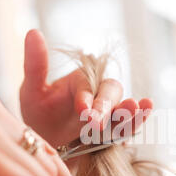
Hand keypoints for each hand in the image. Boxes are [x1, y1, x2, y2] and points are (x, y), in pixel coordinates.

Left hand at [20, 29, 152, 147]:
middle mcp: (98, 93)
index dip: (87, 98)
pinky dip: (136, 123)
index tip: (82, 111)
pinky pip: (127, 127)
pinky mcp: (114, 131)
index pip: (87, 86)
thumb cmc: (38, 115)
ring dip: (130, 111)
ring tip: (136, 109)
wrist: (44, 143)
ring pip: (123, 109)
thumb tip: (33, 32)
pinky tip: (144, 116)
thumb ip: (35, 64)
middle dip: (106, 106)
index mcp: (80, 81)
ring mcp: (108, 113)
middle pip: (110, 92)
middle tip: (98, 122)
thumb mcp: (32, 90)